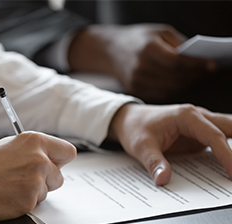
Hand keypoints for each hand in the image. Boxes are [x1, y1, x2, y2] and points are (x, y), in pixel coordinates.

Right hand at [0, 131, 75, 221]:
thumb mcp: (8, 146)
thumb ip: (32, 151)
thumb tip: (47, 158)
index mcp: (35, 141)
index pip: (68, 152)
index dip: (59, 161)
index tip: (53, 165)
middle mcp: (40, 160)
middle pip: (59, 176)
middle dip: (46, 181)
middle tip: (23, 180)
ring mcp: (36, 181)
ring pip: (47, 192)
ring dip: (33, 193)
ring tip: (9, 188)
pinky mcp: (29, 201)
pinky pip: (35, 205)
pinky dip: (23, 204)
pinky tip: (6, 198)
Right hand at [68, 24, 215, 101]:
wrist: (110, 51)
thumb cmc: (138, 39)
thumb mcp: (159, 32)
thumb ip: (178, 44)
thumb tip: (196, 59)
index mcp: (147, 49)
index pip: (176, 62)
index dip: (195, 65)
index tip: (210, 64)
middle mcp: (140, 67)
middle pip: (174, 78)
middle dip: (193, 76)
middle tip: (205, 71)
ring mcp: (137, 81)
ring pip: (169, 89)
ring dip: (185, 84)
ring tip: (194, 77)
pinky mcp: (135, 90)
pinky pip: (160, 94)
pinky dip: (173, 90)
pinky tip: (179, 83)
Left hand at [108, 103, 231, 185]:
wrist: (129, 119)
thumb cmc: (135, 128)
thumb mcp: (140, 146)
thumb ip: (153, 162)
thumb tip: (163, 180)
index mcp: (186, 117)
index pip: (214, 136)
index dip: (227, 155)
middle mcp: (198, 117)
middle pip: (230, 128)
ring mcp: (201, 125)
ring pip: (229, 131)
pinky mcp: (200, 134)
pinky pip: (220, 141)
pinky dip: (229, 150)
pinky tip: (230, 166)